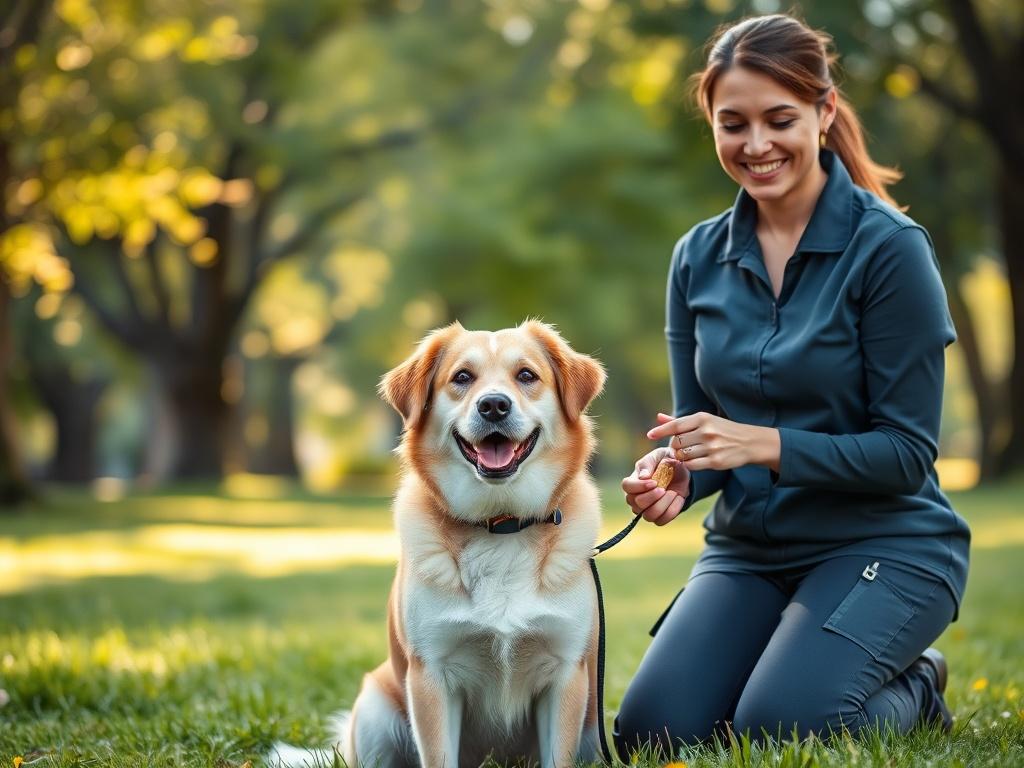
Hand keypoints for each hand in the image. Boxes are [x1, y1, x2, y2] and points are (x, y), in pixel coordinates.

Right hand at [621, 447, 690, 525]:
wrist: (682, 471)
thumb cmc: (665, 461)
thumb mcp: (658, 456)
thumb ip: (648, 464)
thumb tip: (643, 477)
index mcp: (633, 482)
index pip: (627, 487)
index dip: (639, 486)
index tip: (654, 482)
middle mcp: (636, 498)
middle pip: (637, 504)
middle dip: (653, 496)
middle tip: (664, 488)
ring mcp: (646, 510)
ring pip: (649, 515)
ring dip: (663, 504)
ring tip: (672, 493)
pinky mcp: (659, 517)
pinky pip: (662, 520)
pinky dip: (673, 509)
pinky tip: (677, 497)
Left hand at [646, 412, 779, 471]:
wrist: (749, 442)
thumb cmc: (722, 430)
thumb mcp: (704, 420)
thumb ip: (679, 421)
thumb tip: (658, 417)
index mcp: (702, 418)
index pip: (676, 425)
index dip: (660, 431)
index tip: (650, 435)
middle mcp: (706, 431)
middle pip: (677, 442)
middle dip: (674, 447)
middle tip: (680, 448)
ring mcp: (711, 447)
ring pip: (683, 455)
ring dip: (681, 457)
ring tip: (687, 454)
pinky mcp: (716, 461)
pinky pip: (692, 466)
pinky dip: (689, 465)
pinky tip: (693, 461)